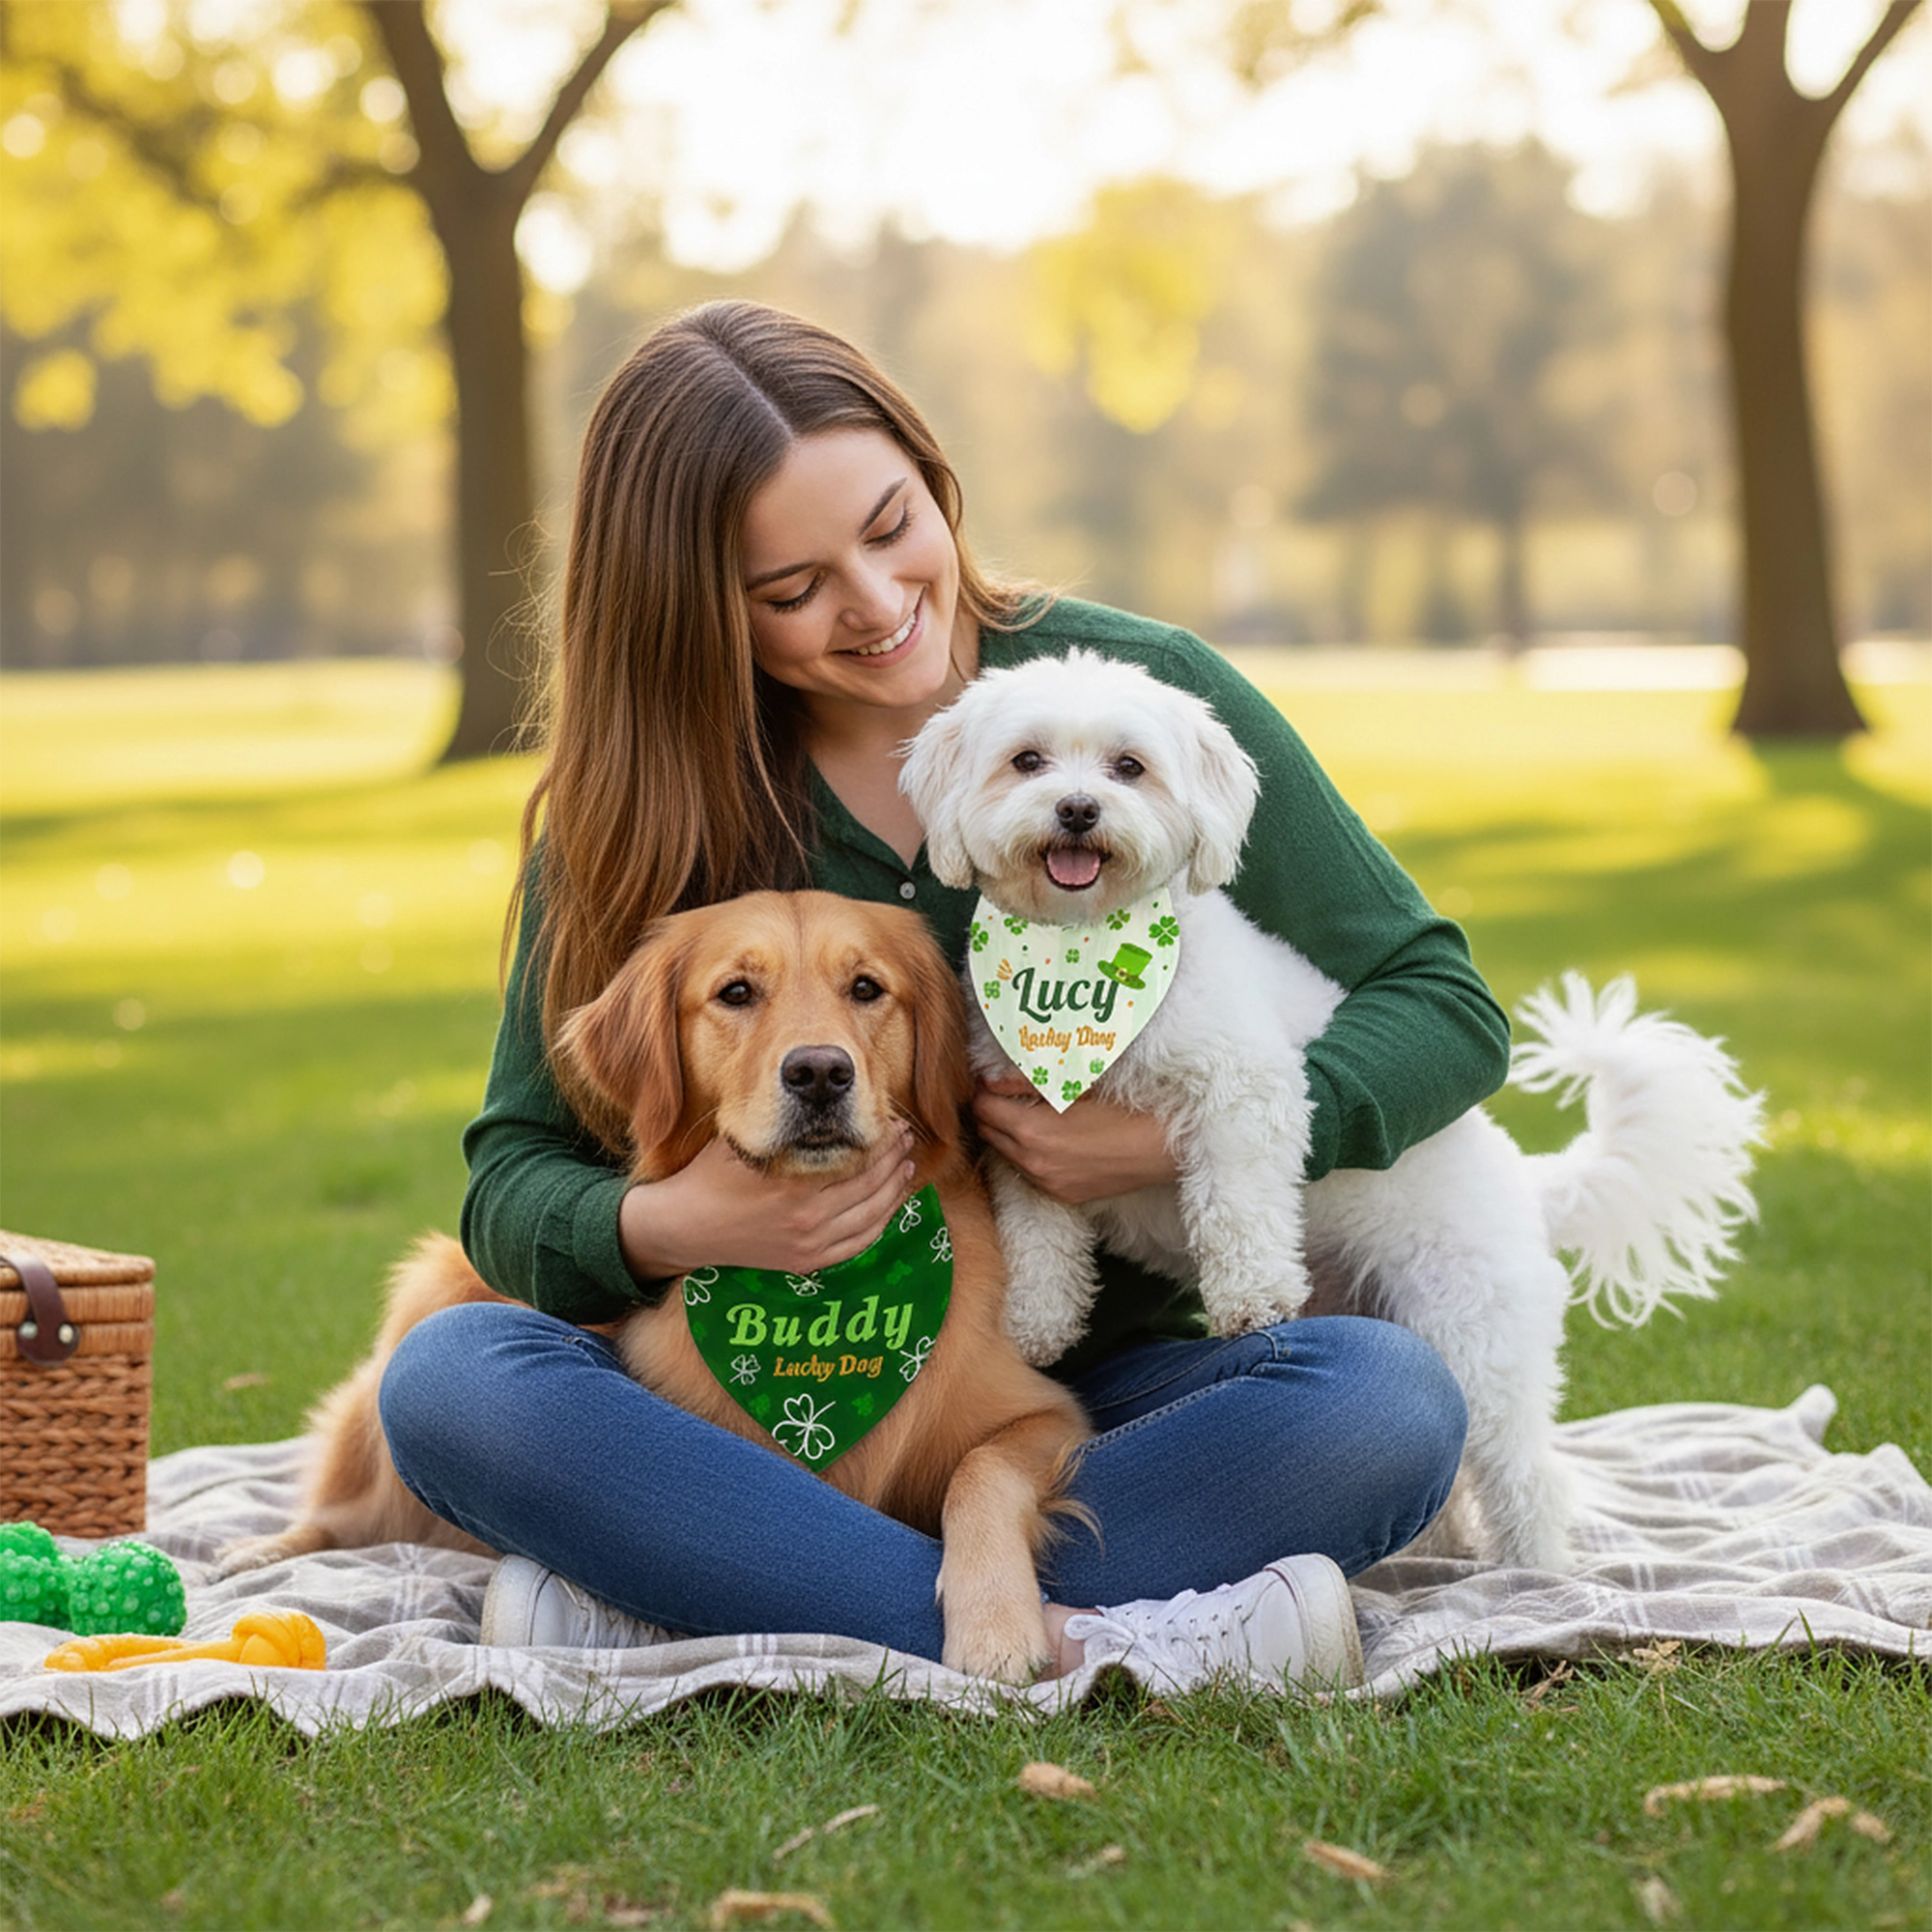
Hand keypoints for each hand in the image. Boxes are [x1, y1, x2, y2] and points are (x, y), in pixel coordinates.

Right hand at [618, 1127, 915, 1281]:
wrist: (687, 1227)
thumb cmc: (712, 1175)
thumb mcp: (744, 1140)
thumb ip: (781, 1123)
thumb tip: (821, 1096)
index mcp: (793, 1183)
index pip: (855, 1157)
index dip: (880, 1138)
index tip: (892, 1119)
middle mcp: (807, 1218)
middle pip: (870, 1184)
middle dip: (895, 1157)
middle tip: (907, 1136)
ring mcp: (810, 1244)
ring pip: (873, 1216)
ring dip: (896, 1188)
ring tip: (907, 1165)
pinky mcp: (808, 1263)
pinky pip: (860, 1243)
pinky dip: (882, 1221)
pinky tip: (891, 1202)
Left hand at [971, 1070, 1176, 1205]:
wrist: (1165, 1147)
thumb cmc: (1125, 1107)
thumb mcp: (1075, 1084)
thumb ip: (1025, 1081)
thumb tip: (988, 1079)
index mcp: (1033, 1131)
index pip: (982, 1109)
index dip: (986, 1090)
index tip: (996, 1079)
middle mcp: (1033, 1163)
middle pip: (987, 1132)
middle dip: (993, 1111)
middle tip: (1011, 1093)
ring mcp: (1048, 1183)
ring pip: (1006, 1154)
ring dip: (1010, 1134)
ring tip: (1034, 1114)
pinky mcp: (1064, 1195)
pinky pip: (1030, 1172)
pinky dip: (1031, 1154)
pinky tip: (1054, 1138)